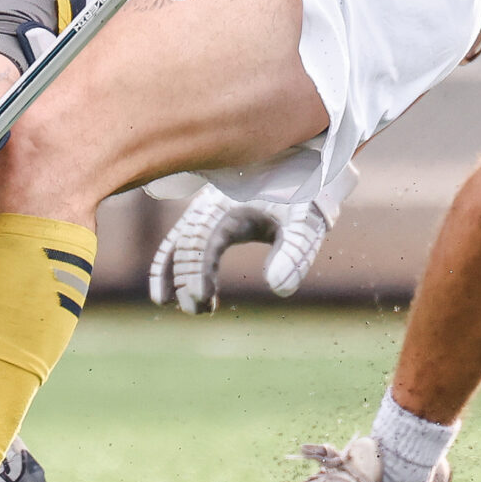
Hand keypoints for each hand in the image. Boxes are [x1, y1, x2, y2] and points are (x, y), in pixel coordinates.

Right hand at [147, 168, 354, 313]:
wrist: (306, 171)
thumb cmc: (307, 199)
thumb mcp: (306, 225)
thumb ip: (294, 254)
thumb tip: (278, 289)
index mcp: (232, 205)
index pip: (203, 239)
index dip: (198, 269)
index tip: (202, 298)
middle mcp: (212, 207)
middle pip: (186, 243)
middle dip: (185, 278)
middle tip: (197, 310)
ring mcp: (207, 212)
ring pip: (178, 242)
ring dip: (173, 273)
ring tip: (173, 305)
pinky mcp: (210, 220)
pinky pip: (183, 242)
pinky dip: (173, 265)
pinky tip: (175, 293)